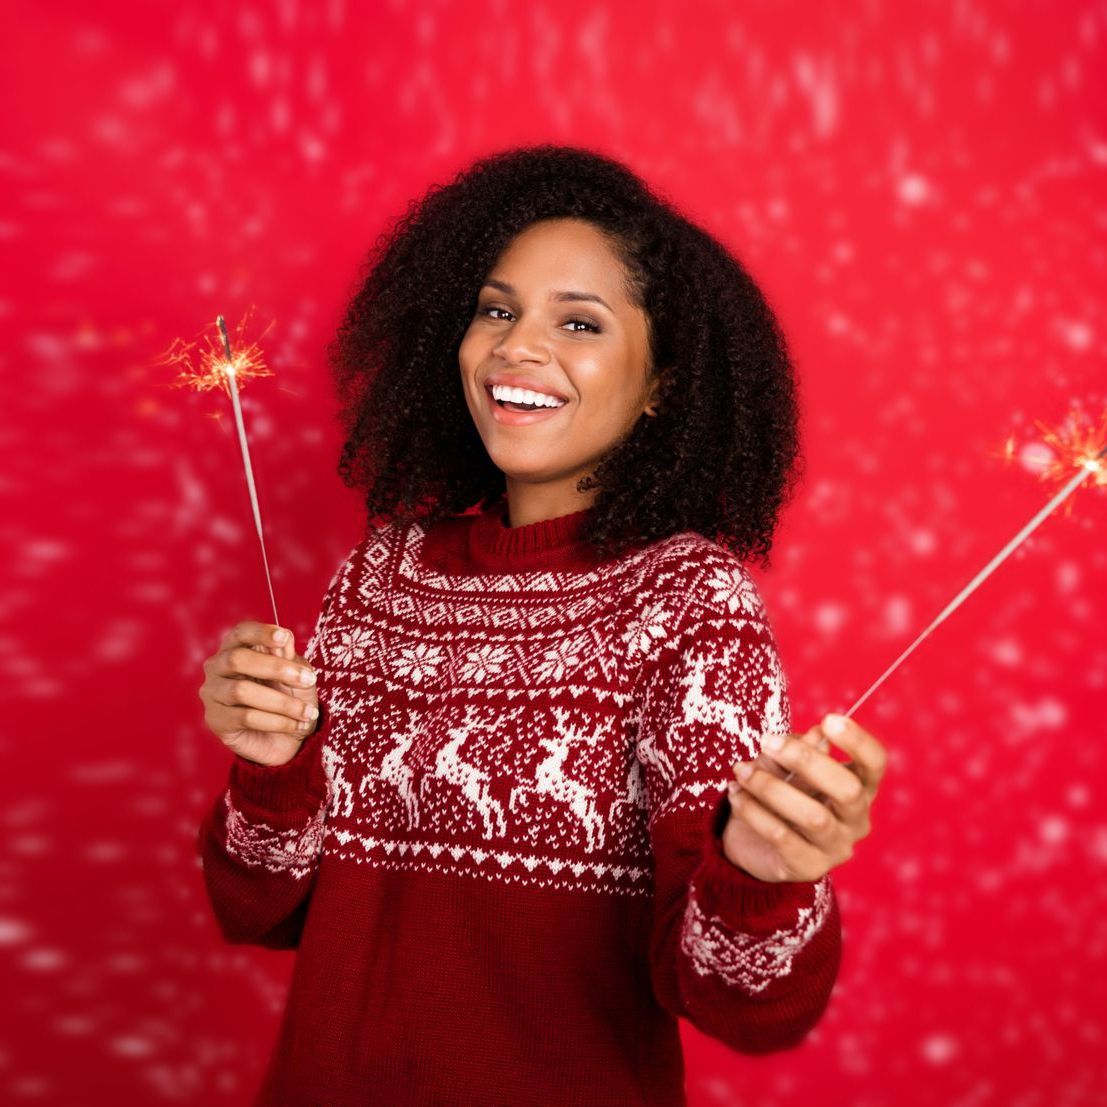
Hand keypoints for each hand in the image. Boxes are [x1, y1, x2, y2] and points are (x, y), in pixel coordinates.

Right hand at [199, 620, 320, 766]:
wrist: (286, 738)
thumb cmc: (289, 695)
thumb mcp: (296, 674)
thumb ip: (288, 656)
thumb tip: (284, 637)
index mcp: (236, 647)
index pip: (241, 632)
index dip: (260, 632)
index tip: (284, 637)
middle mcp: (217, 667)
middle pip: (237, 659)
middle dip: (277, 668)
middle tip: (308, 680)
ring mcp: (212, 693)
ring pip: (242, 691)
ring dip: (282, 702)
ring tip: (307, 712)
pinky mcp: (216, 720)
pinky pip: (246, 717)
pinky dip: (277, 721)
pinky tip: (297, 725)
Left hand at [721, 713, 886, 882]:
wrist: (753, 842)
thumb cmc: (779, 793)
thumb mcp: (786, 766)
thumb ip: (800, 752)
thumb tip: (817, 734)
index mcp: (859, 787)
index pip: (874, 764)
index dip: (858, 741)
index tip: (829, 719)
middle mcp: (856, 820)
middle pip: (848, 791)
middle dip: (807, 761)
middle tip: (767, 742)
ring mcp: (836, 848)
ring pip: (813, 817)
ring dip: (771, 787)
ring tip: (741, 771)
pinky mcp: (808, 868)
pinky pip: (782, 837)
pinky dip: (754, 811)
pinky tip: (735, 793)